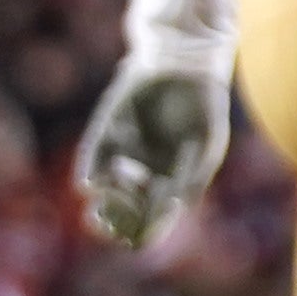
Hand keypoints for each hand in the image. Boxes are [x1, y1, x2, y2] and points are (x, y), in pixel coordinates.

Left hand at [74, 60, 231, 249]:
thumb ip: (194, 177)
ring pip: (104, 192)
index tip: (135, 235)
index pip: (150, 222)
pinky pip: (90, 159)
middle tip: (112, 220)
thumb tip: (177, 209)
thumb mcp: (208, 144)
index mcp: (171, 182)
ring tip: (109, 197)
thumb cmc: (204, 104)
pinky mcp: (105, 131)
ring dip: (104, 202)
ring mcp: (123, 153)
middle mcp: (144, 172)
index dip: (141, 233)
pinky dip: (88, 174)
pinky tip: (90, 184)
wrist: (185, 60)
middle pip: (123, 214)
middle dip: (116, 222)